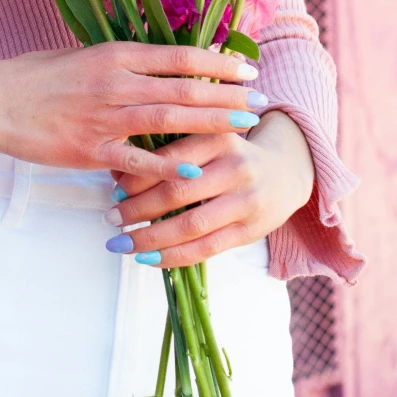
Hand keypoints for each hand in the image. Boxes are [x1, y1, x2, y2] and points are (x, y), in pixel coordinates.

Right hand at [0, 43, 260, 179]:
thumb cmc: (35, 75)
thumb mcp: (82, 55)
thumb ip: (121, 63)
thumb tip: (155, 67)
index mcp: (116, 55)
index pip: (181, 56)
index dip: (218, 63)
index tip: (246, 69)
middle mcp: (118, 82)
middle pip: (186, 87)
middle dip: (229, 94)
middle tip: (261, 100)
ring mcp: (107, 117)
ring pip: (172, 118)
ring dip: (213, 122)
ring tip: (245, 126)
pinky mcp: (92, 150)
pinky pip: (137, 160)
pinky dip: (168, 166)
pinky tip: (195, 171)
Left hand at [104, 111, 314, 265]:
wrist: (286, 172)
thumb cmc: (230, 155)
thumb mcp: (205, 141)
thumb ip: (168, 152)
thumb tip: (114, 171)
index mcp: (219, 137)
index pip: (171, 159)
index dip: (138, 176)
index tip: (113, 189)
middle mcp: (235, 166)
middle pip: (177, 191)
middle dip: (137, 208)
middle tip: (110, 218)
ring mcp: (246, 200)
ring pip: (190, 224)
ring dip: (149, 237)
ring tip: (120, 243)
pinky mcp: (251, 230)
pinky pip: (206, 249)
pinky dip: (172, 256)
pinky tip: (147, 259)